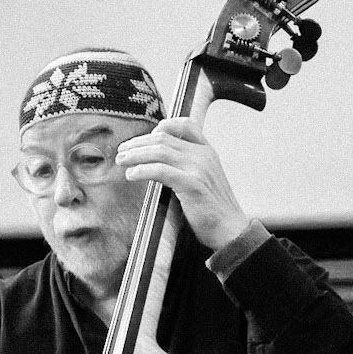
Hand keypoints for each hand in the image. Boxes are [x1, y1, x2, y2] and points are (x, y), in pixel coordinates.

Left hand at [115, 116, 251, 253]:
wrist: (231, 230)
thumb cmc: (213, 209)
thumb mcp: (204, 179)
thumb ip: (187, 166)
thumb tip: (159, 161)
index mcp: (207, 151)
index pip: (185, 124)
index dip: (161, 126)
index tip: (143, 139)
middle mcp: (204, 155)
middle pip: (164, 138)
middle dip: (138, 143)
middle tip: (121, 150)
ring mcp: (199, 168)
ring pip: (159, 152)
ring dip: (135, 155)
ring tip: (121, 161)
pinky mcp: (192, 184)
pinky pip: (160, 171)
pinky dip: (142, 170)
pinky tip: (132, 174)